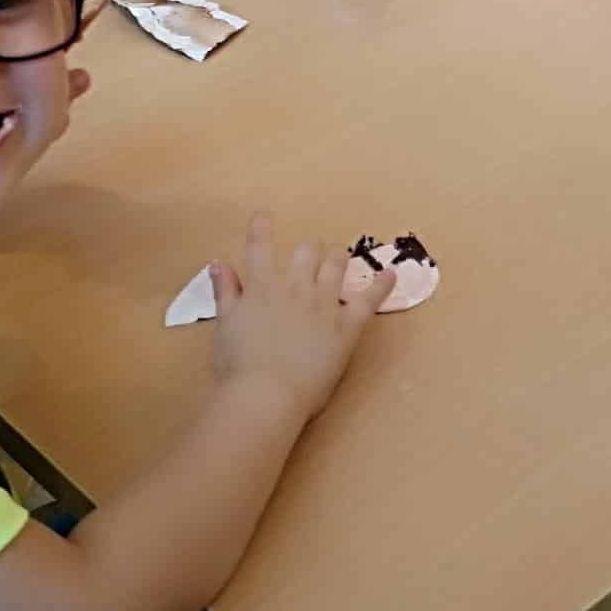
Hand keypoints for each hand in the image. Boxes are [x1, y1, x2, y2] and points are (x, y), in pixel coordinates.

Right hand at [208, 212, 389, 420]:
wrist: (266, 394)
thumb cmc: (238, 366)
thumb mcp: (224, 326)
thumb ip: (225, 292)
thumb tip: (219, 264)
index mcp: (262, 287)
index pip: (260, 247)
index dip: (261, 227)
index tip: (264, 216)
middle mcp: (295, 287)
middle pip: (307, 251)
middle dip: (309, 248)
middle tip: (310, 253)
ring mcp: (323, 304)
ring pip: (336, 266)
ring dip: (337, 257)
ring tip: (339, 255)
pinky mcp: (346, 327)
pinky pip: (368, 300)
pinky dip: (381, 285)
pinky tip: (391, 274)